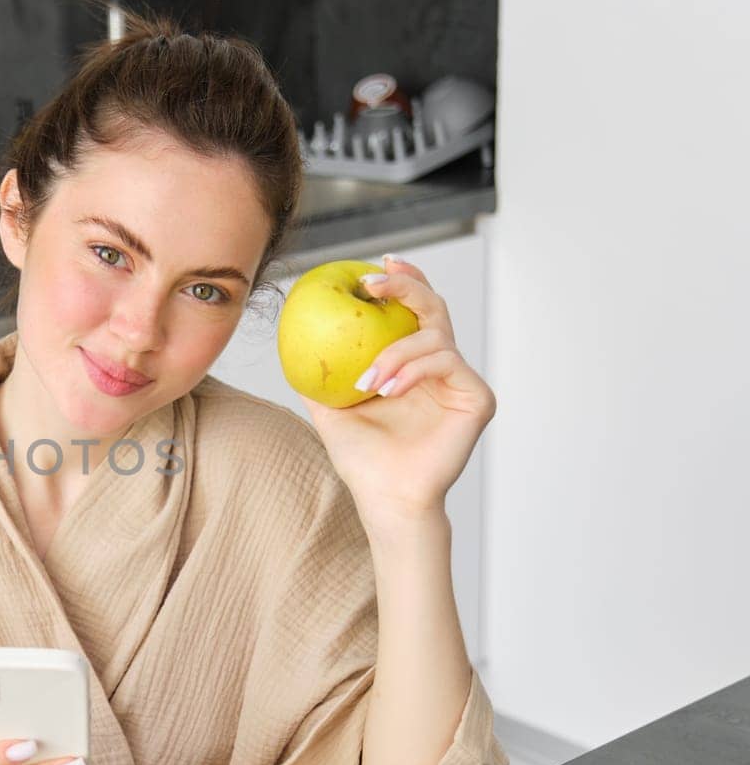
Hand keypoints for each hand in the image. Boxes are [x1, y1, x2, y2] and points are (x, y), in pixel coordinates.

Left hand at [298, 255, 496, 525]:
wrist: (385, 498)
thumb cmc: (361, 459)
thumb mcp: (329, 408)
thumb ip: (317, 375)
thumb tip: (288, 337)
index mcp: (413, 364)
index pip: (412, 312)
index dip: (401, 281)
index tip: (374, 266)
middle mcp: (441, 367)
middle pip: (432, 307)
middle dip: (405, 285)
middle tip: (372, 282)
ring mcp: (461, 381)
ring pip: (434, 336)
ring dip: (394, 351)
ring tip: (368, 380)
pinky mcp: (477, 397)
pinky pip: (446, 361)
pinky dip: (412, 369)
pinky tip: (387, 388)